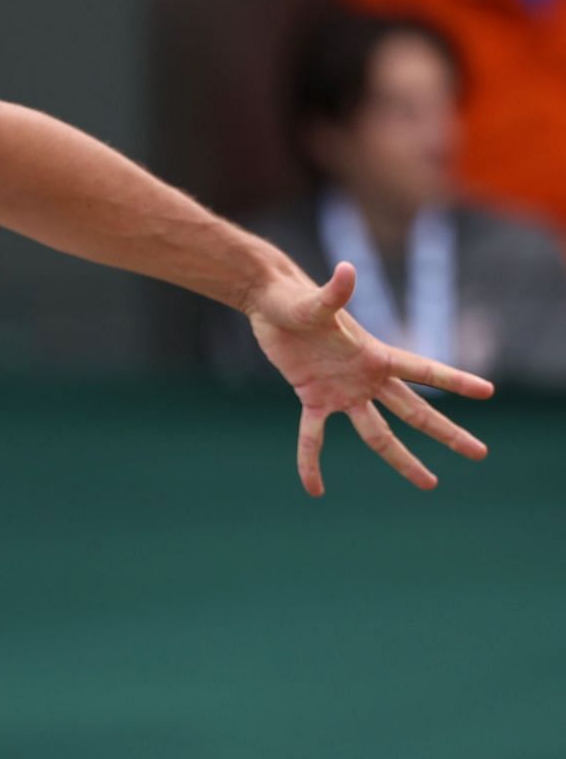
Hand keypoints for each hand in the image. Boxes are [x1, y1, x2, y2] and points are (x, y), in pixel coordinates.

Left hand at [248, 261, 491, 495]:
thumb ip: (334, 293)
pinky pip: (314, 437)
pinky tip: (315, 489)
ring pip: (378, 433)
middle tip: (479, 453)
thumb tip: (346, 269)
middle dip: (446, 432)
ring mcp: (342, 391)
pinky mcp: (313, 397)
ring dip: (401, 459)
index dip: (454, 381)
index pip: (424, 370)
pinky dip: (311, 462)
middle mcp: (366, 377)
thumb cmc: (296, 298)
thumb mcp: (315, 302)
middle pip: (414, 411)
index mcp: (375, 354)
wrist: (270, 302)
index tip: (488, 392)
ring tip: (430, 483)